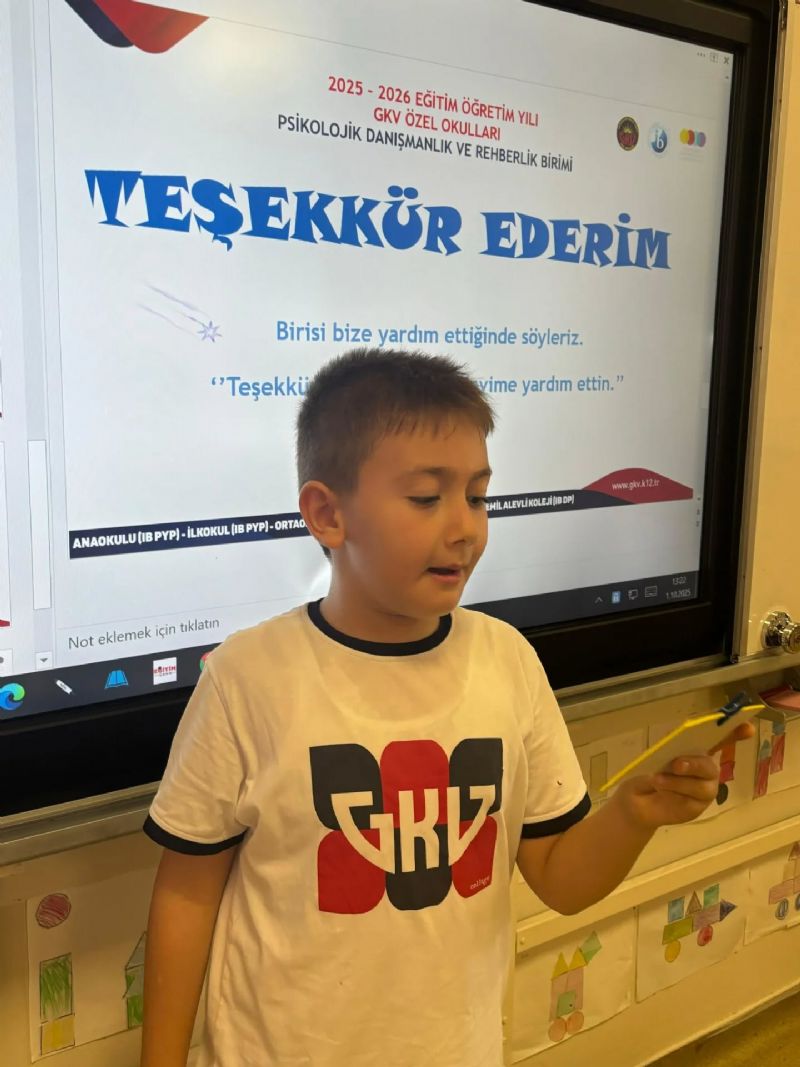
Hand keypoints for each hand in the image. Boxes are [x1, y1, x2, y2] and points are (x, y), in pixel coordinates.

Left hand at [614, 721, 755, 830]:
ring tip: (657, 779)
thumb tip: (678, 750)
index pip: (722, 739)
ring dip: (678, 782)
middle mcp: (707, 769)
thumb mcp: (656, 756)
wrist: (639, 798)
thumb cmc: (651, 770)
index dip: (736, 733)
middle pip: (709, 766)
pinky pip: (691, 801)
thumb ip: (670, 750)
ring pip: (700, 786)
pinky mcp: (698, 808)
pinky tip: (661, 791)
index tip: (748, 727)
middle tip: (676, 764)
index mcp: (699, 750)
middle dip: (694, 764)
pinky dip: (674, 794)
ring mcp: (705, 789)